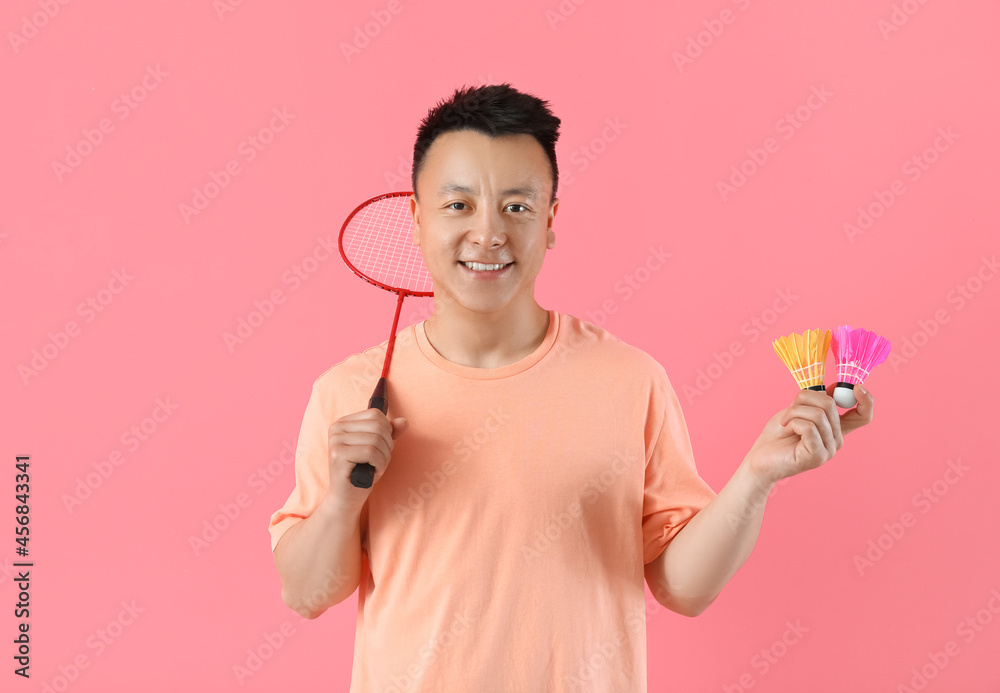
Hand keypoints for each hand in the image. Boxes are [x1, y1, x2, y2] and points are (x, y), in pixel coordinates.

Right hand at [325, 409, 407, 507]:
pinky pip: (371, 453)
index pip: (375, 414)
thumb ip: (390, 433)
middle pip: (377, 426)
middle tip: (379, 460)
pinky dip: (379, 464)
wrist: (347, 497)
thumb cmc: (363, 470)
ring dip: (384, 457)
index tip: (381, 447)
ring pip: (376, 440)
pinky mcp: (338, 455)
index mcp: (343, 422)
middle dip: (387, 445)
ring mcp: (335, 441)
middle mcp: (336, 428)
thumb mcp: (379, 448)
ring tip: (375, 467)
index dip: (387, 431)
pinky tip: (372, 472)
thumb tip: (403, 421)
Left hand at [744, 384, 874, 484]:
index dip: (867, 400)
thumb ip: (817, 401)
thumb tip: (835, 386)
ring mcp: (829, 450)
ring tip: (785, 422)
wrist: (760, 458)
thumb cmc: (778, 433)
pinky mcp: (817, 456)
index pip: (864, 416)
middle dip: (804, 398)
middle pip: (830, 404)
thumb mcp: (798, 410)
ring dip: (794, 412)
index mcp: (835, 428)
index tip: (856, 387)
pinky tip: (786, 430)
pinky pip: (808, 427)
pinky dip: (792, 422)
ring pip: (818, 414)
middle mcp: (836, 440)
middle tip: (789, 409)